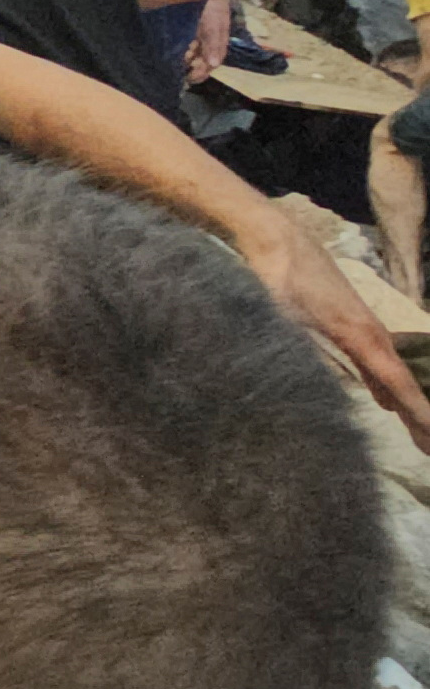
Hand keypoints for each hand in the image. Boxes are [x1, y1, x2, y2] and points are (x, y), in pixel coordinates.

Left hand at [186, 0, 230, 84]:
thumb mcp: (213, 29)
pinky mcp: (198, 32)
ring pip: (197, 55)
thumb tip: (213, 64)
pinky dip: (187, 51)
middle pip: (204, 62)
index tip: (189, 79)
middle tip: (181, 71)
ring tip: (180, 59)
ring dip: (189, 60)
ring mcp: (206, 38)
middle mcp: (213, 44)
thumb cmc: (214, 11)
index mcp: (219, 46)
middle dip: (193, 68)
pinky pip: (193, 46)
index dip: (201, 73)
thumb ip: (212, 46)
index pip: (211, 65)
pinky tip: (180, 50)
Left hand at [249, 223, 429, 453]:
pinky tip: (385, 401)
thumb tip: (307, 383)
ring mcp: (361, 326)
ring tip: (420, 434)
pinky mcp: (347, 323)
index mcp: (359, 334)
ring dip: (405, 402)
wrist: (275, 237)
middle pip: (401, 382)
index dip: (417, 411)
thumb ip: (300, 350)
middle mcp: (369, 332)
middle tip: (429, 450)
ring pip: (390, 372)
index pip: (396, 381)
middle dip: (419, 416)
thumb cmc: (276, 276)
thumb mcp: (284, 317)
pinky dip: (384, 384)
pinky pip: (374, 361)